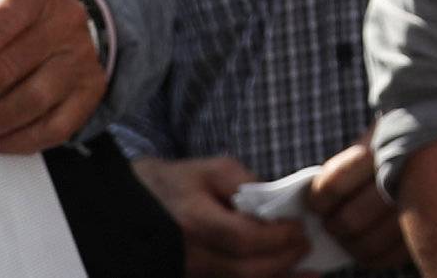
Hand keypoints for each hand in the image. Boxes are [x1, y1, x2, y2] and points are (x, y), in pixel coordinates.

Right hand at [130, 156, 310, 275]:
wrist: (127, 211)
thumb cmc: (171, 184)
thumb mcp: (209, 170)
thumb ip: (244, 184)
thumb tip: (275, 204)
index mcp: (195, 222)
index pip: (244, 238)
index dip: (277, 237)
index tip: (300, 229)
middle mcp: (191, 256)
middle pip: (246, 270)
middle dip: (283, 261)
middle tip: (306, 245)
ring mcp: (189, 275)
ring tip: (308, 272)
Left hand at [308, 136, 406, 270]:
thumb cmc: (405, 138)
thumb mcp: (380, 136)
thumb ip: (352, 166)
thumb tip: (315, 201)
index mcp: (382, 147)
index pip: (335, 185)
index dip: (318, 199)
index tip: (314, 203)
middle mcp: (402, 179)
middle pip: (351, 220)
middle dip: (333, 226)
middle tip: (329, 223)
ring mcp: (418, 208)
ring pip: (368, 245)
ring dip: (350, 245)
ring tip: (347, 236)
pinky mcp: (427, 230)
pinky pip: (388, 258)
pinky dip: (371, 258)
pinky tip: (368, 247)